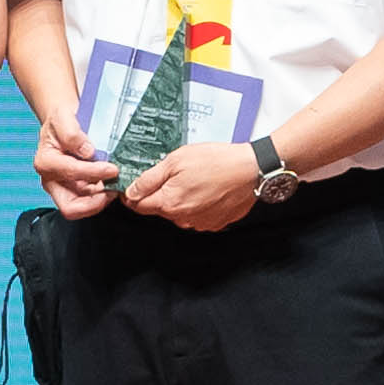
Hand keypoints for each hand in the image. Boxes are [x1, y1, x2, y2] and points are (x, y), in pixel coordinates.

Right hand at [26, 122, 121, 211]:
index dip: (93, 173)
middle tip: (114, 190)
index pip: (70, 174)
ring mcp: (63, 187)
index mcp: (46, 162)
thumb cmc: (60, 120)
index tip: (112, 169)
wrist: (64, 123)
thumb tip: (87, 152)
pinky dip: (102, 196)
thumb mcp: (62, 116)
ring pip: (82, 207)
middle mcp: (52, 180)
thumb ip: (71, 133)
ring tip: (117, 187)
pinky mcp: (75, 189)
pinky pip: (89, 201)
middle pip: (70, 206)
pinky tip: (113, 184)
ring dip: (101, 200)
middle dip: (94, 202)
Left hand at [121, 139, 270, 230]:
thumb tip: (131, 191)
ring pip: (179, 213)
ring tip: (197, 180)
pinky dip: (198, 205)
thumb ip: (150, 178)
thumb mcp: (176, 160)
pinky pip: (197, 216)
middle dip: (162, 193)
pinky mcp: (214, 224)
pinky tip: (208, 190)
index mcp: (169, 203)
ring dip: (181, 200)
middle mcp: (182, 218)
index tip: (137, 185)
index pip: (139, 205)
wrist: (252, 170)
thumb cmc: (217, 161)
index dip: (134, 194)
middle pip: (160, 209)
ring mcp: (199, 223)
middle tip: (176, 174)